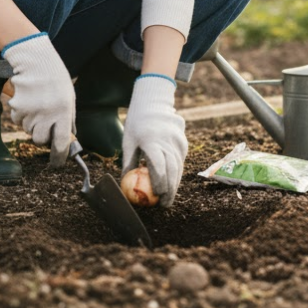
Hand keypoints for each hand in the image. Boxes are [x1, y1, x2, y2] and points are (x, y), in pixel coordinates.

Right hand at [1, 33, 74, 165]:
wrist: (36, 61)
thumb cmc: (56, 79)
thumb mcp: (70, 97)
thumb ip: (69, 118)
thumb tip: (69, 138)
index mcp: (63, 112)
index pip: (61, 143)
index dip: (59, 156)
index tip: (57, 163)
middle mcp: (47, 115)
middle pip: (40, 140)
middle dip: (43, 137)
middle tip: (46, 123)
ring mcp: (30, 112)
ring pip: (29, 130)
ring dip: (33, 124)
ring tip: (38, 105)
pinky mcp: (16, 108)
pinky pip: (18, 121)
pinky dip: (22, 116)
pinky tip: (28, 102)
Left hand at [121, 74, 186, 206]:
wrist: (153, 103)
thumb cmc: (136, 124)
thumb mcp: (128, 141)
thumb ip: (128, 162)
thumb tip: (124, 184)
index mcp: (151, 139)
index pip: (158, 164)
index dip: (159, 181)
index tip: (156, 195)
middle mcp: (167, 140)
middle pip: (171, 168)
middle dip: (169, 189)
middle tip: (164, 204)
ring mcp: (177, 140)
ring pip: (178, 167)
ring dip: (175, 184)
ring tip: (168, 198)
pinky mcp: (182, 142)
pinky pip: (181, 161)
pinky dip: (177, 174)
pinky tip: (172, 184)